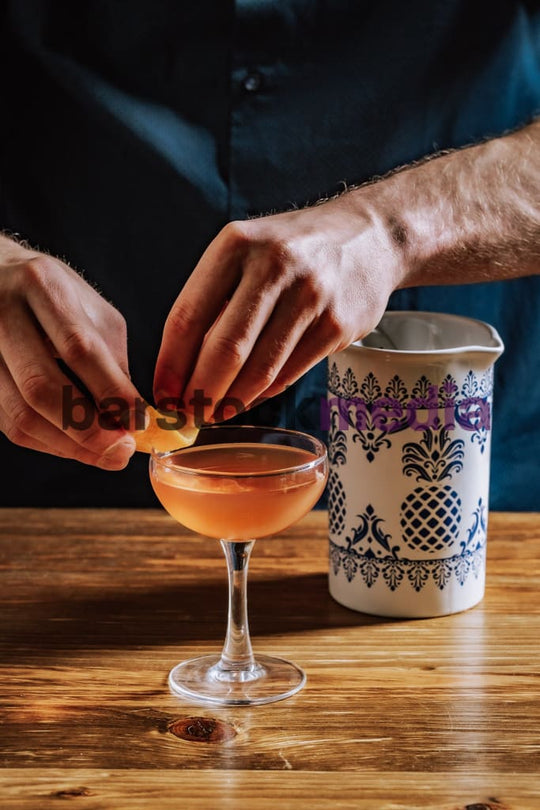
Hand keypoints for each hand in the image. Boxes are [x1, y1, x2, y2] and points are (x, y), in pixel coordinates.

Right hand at [0, 234, 140, 467]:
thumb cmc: (54, 297)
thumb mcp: (92, 311)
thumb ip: (111, 360)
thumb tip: (130, 417)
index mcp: (41, 286)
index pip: (78, 348)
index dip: (111, 392)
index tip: (139, 422)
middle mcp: (3, 313)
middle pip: (40, 387)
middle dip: (87, 429)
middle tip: (121, 450)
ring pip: (21, 414)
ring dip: (68, 446)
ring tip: (104, 453)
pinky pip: (9, 423)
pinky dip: (48, 442)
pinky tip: (75, 445)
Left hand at [153, 196, 402, 422]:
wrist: (369, 237)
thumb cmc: (293, 250)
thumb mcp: (246, 252)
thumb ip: (214, 300)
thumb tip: (181, 370)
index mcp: (236, 245)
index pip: (188, 316)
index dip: (170, 365)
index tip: (163, 395)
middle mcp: (274, 266)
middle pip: (224, 349)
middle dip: (201, 393)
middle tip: (190, 415)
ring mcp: (310, 296)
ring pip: (260, 370)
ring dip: (232, 401)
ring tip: (217, 412)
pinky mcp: (337, 325)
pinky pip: (290, 374)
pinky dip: (265, 392)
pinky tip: (252, 395)